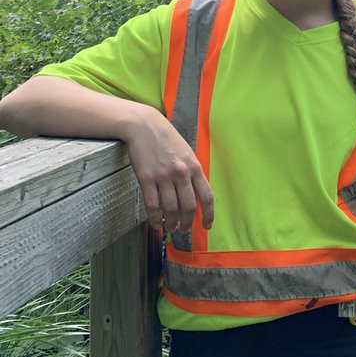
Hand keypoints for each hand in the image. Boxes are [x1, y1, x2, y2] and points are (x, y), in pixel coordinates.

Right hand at [125, 109, 214, 232]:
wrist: (145, 126)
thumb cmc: (167, 140)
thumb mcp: (187, 153)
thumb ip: (192, 172)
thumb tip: (196, 195)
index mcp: (194, 167)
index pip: (207, 196)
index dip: (208, 215)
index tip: (207, 226)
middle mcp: (181, 173)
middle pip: (189, 206)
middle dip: (187, 223)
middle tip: (183, 230)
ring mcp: (163, 176)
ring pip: (171, 209)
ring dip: (171, 223)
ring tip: (170, 228)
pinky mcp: (147, 178)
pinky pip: (153, 205)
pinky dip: (155, 218)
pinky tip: (156, 223)